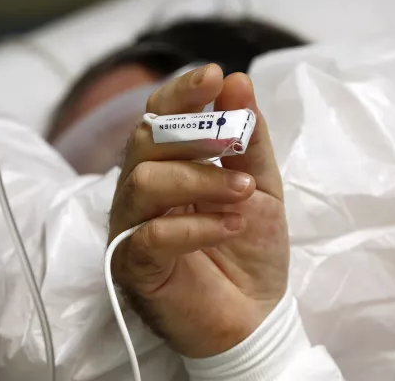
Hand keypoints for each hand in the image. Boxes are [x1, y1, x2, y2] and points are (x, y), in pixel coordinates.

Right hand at [109, 64, 288, 358]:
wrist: (253, 317)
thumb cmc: (249, 249)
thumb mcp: (262, 186)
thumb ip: (247, 139)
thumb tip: (237, 82)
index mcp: (167, 165)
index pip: (157, 115)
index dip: (180, 92)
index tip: (214, 76)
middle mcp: (141, 190)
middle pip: (143, 141)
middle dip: (191, 132)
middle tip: (233, 140)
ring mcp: (132, 227)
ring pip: (142, 182)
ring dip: (199, 179)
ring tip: (244, 193)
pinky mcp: (134, 266)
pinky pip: (151, 235)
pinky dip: (195, 225)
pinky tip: (231, 226)